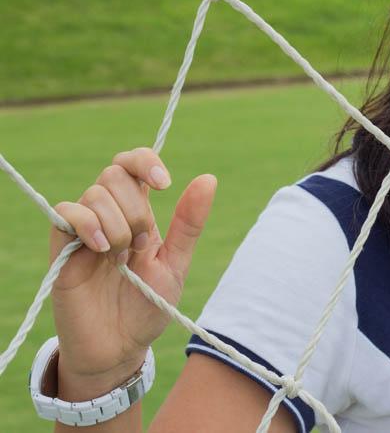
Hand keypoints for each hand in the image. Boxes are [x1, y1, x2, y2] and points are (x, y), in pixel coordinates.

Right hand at [48, 147, 215, 395]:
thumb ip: (189, 222)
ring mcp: (84, 230)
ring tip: (122, 257)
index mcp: (138, 213)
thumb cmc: (147, 306)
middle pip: (115, 173)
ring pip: (95, 193)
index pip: (133, 164)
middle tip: (142, 244)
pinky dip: (89, 224)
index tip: (164, 184)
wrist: (120, 347)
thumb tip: (208, 178)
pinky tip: (103, 250)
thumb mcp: (176, 263)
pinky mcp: (62, 248)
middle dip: (137, 207)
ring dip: (119, 223)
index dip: (146, 162)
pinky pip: (66, 212)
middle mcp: (108, 215)